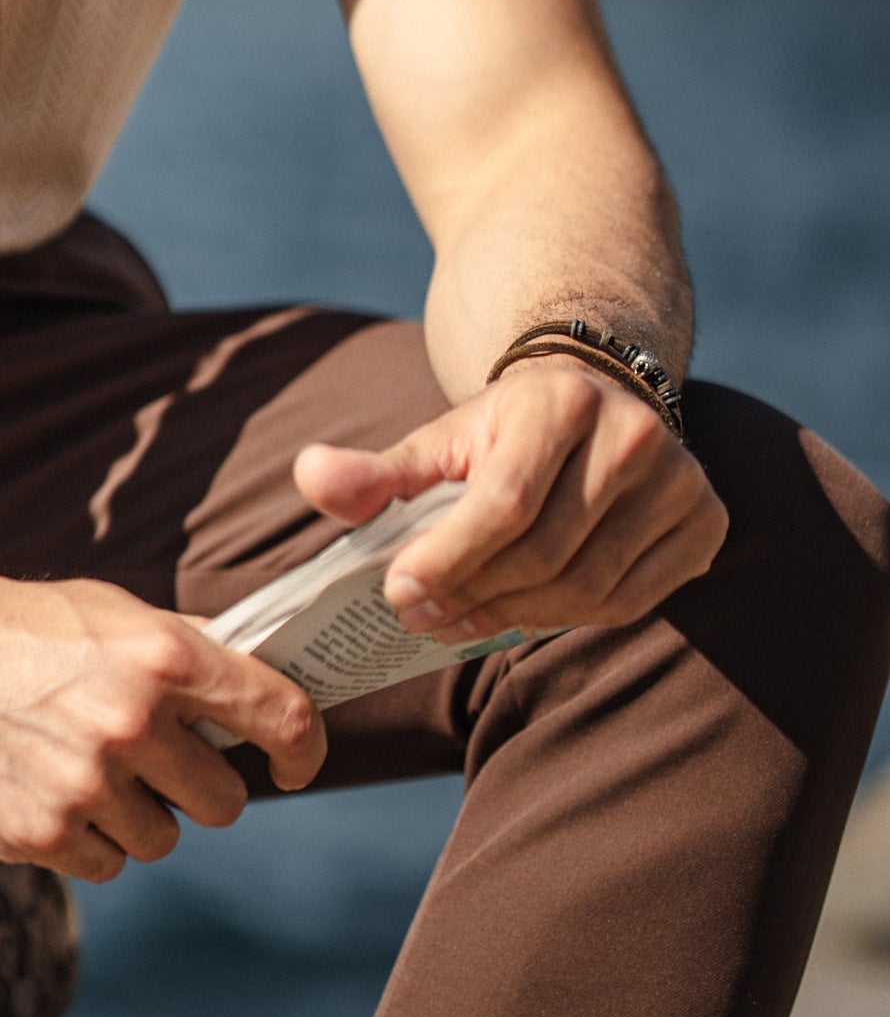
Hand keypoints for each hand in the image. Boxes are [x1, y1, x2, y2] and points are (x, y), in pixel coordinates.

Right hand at [0, 566, 325, 883]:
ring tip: (87, 771)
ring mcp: (83, 784)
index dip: (303, 751)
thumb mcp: (111, 612)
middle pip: (224, 802)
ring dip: (137, 818)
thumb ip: (185, 652)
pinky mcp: (38, 834)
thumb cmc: (18, 623)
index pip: (279, 716)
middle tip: (155, 762)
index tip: (291, 766)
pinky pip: (105, 866)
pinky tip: (51, 794)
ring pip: (162, 841)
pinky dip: (87, 842)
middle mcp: (129, 721)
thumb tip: (263, 686)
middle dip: (198, 787)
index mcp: (160, 655)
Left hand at [294, 356, 727, 644]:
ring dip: (518, 617)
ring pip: (587, 587)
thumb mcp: (437, 439)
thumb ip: (376, 470)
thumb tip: (309, 476)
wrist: (593, 397)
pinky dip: (573, 619)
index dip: (448, 558)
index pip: (503, 503)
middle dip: (475, 596)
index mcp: (559, 400)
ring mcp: (679, 479)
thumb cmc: (499, 431)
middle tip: (426, 617)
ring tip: (467, 618)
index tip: (399, 594)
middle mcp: (632, 434)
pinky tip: (529, 611)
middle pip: (544, 553)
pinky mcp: (706, 520)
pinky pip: (632, 602)